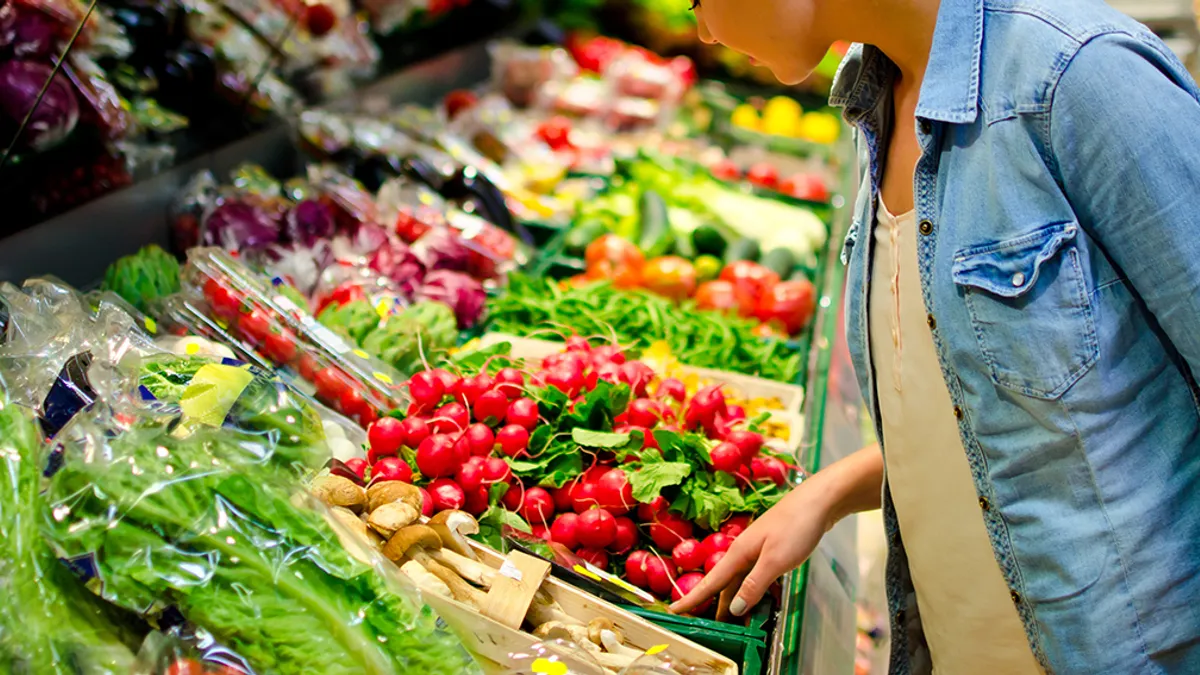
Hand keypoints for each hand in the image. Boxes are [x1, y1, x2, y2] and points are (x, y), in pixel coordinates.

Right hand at [669, 477, 832, 615]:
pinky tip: (763, 601)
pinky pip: (756, 576)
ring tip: (737, 623)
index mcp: (738, 554)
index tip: (673, 611)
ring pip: (741, 581)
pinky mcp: (772, 550)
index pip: (711, 582)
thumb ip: (754, 585)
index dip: (692, 598)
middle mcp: (743, 552)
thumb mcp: (775, 562)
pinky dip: (755, 591)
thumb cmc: (796, 528)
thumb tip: (734, 608)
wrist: (818, 502)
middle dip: (716, 606)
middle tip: (712, 630)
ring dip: (738, 601)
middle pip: (725, 585)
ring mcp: (758, 550)